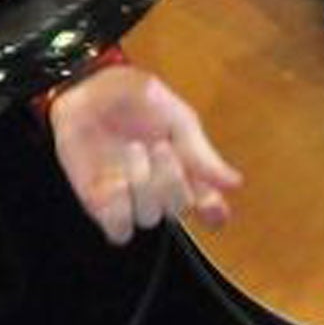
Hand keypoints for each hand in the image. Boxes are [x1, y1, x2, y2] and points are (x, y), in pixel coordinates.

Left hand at [49, 66, 241, 245]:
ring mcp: (131, 200)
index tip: (210, 204)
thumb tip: (234, 182)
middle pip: (179, 210)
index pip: (209, 206)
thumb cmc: (135, 99)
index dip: (214, 213)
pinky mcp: (103, 207)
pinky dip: (119, 210)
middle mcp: (161, 190)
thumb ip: (201, 152)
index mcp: (186, 168)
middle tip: (160, 147)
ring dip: (142, 185)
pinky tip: (113, 181)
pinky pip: (119, 231)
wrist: (89, 93)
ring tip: (132, 150)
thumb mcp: (175, 116)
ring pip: (150, 218)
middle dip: (171, 180)